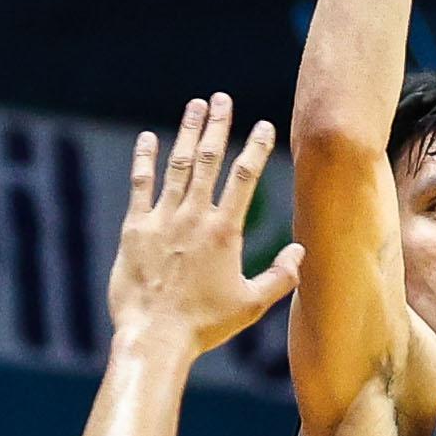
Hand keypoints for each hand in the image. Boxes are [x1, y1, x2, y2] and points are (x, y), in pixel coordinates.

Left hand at [107, 94, 303, 354]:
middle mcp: (194, 217)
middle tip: (222, 98)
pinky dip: (145, 160)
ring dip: (187, 133)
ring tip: (195, 106)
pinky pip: (141, 186)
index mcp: (225, 232)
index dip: (256, 148)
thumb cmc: (205, 325)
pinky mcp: (134, 229)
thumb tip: (301, 251)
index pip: (245, 178)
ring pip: (178, 166)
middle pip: (209, 160)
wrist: (155, 337)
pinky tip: (148, 139)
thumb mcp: (251, 305)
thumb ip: (280, 276)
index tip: (264, 125)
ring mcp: (163, 220)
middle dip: (218, 126)